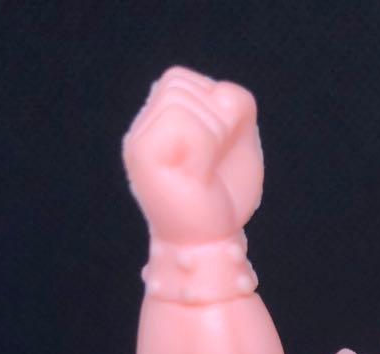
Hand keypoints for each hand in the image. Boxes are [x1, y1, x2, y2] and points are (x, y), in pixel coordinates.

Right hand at [123, 67, 262, 244]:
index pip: (183, 79)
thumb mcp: (240, 142)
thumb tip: (220, 96)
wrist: (209, 247)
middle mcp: (141, 127)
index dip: (215, 108)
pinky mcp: (145, 156)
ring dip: (214, 134)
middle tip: (211, 165)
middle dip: (214, 119)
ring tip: (205, 170)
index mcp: (157, 121)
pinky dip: (207, 145)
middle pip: (179, 81)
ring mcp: (140, 139)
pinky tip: (202, 173)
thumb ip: (233, 107)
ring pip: (183, 100)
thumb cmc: (223, 200)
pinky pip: (187, 125)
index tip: (214, 152)